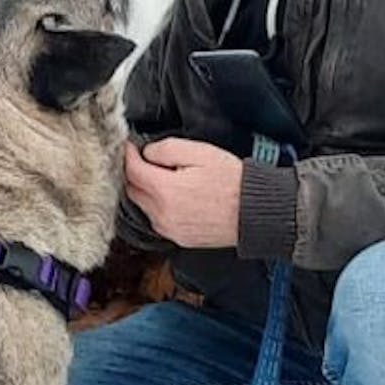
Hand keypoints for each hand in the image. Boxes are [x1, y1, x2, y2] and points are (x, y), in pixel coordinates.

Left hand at [123, 138, 242, 248]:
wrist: (255, 212)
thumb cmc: (233, 182)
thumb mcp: (200, 152)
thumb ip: (166, 149)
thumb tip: (146, 153)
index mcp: (165, 191)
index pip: (131, 170)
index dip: (128, 154)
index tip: (130, 146)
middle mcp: (162, 214)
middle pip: (132, 190)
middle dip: (134, 173)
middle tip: (143, 159)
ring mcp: (170, 229)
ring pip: (142, 206)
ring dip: (145, 190)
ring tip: (162, 176)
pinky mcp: (179, 238)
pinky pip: (156, 220)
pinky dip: (157, 206)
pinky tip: (173, 196)